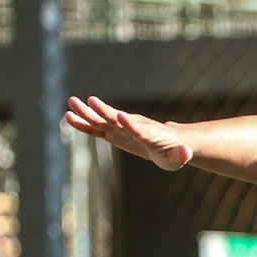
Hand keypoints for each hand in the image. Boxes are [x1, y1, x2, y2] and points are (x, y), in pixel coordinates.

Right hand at [64, 96, 192, 170]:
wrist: (167, 142)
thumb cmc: (173, 151)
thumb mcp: (179, 157)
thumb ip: (181, 155)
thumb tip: (188, 154)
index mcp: (148, 134)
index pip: (138, 128)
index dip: (130, 124)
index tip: (121, 115)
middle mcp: (132, 127)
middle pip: (115, 118)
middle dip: (103, 111)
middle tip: (90, 100)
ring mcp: (120, 129)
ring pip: (101, 120)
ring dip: (87, 113)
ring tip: (70, 102)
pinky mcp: (113, 133)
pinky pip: (96, 129)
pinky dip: (83, 125)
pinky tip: (69, 118)